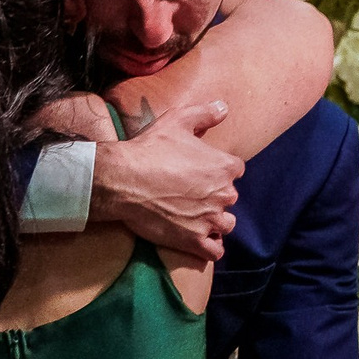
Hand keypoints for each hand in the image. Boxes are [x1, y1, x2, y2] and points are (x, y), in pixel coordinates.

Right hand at [90, 99, 239, 259]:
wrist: (123, 180)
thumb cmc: (150, 149)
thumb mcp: (177, 120)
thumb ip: (205, 114)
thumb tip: (223, 108)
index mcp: (225, 167)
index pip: (235, 170)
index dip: (217, 171)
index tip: (200, 172)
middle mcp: (224, 194)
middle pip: (229, 198)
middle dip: (214, 197)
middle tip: (190, 195)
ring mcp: (210, 220)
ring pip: (225, 225)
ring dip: (214, 222)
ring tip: (195, 218)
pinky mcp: (194, 241)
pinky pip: (215, 250)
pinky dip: (210, 247)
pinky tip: (197, 240)